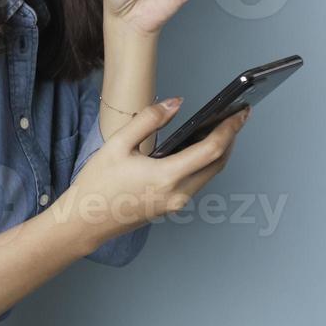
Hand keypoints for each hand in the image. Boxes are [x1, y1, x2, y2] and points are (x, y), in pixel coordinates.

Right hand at [52, 95, 251, 252]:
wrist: (84, 222)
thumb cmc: (97, 184)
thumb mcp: (118, 144)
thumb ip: (149, 119)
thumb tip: (176, 103)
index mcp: (166, 176)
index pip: (211, 150)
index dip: (230, 129)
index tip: (241, 112)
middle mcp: (177, 194)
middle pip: (217, 163)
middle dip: (231, 138)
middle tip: (238, 115)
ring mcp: (175, 203)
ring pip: (209, 175)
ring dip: (220, 152)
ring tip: (223, 128)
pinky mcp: (170, 207)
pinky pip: (197, 182)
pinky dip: (205, 163)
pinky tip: (200, 148)